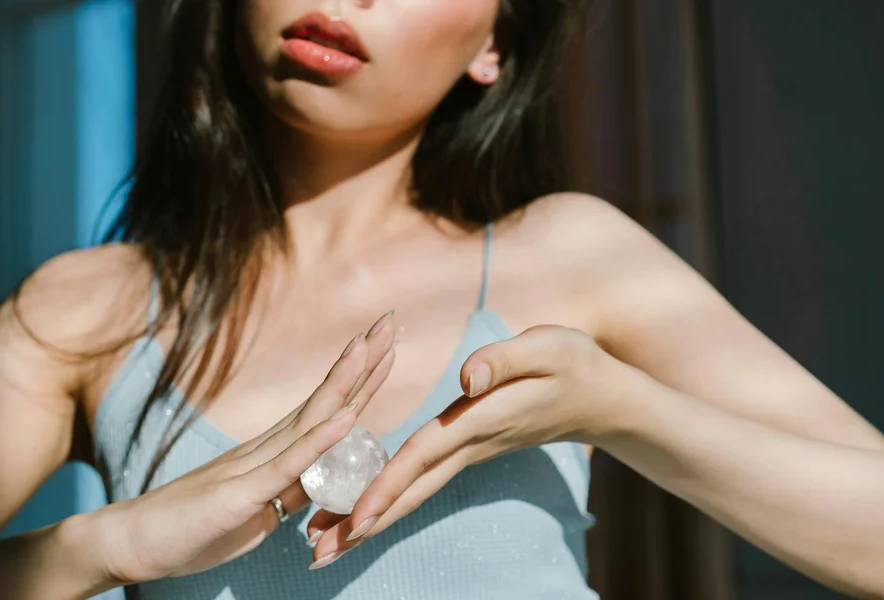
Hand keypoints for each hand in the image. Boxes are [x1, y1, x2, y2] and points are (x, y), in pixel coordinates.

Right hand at [92, 312, 398, 584]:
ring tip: (371, 347)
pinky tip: (344, 418)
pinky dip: (317, 441)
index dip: (356, 377)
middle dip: (360, 362)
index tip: (384, 344)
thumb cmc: (190, 526)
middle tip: (389, 319)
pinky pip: (285, 467)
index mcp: (270, 454)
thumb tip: (327, 477)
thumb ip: (290, 489)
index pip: (324, 409)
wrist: (130, 540)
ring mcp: (251, 468)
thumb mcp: (256, 510)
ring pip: (308, 420)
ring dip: (343, 383)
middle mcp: (263, 449)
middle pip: (323, 400)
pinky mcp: (239, 495)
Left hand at [305, 325, 643, 566]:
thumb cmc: (575, 366)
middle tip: (320, 555)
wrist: (604, 398)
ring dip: (369, 519)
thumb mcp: (547, 347)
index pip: (423, 454)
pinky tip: (359, 511)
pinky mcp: (466, 448)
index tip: (355, 516)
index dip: (388, 483)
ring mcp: (467, 451)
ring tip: (324, 546)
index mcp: (479, 420)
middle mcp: (469, 444)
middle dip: (364, 523)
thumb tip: (466, 377)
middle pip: (409, 490)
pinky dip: (388, 499)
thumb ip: (503, 359)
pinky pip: (421, 479)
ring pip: (412, 491)